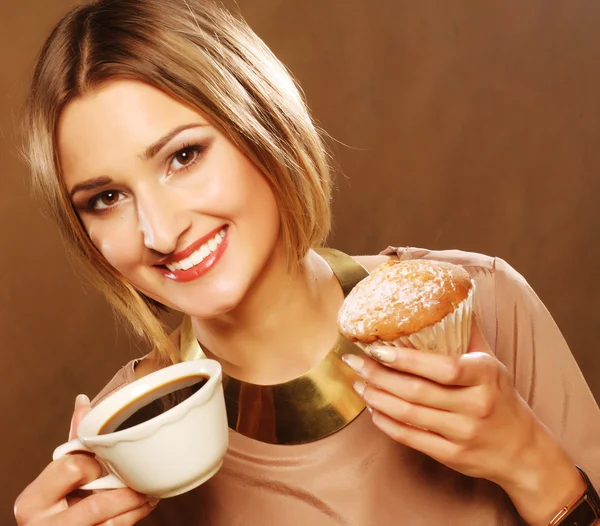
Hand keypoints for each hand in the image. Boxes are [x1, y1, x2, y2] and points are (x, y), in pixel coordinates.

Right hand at [14, 394, 158, 525]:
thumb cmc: (57, 503)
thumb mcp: (58, 474)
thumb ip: (74, 442)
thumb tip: (84, 401)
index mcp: (33, 499)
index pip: (72, 468)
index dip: (94, 463)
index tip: (105, 461)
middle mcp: (42, 525)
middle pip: (95, 503)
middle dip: (123, 490)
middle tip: (139, 477)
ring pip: (110, 522)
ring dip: (136, 505)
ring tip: (150, 491)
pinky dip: (135, 517)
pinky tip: (145, 504)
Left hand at [343, 320, 584, 524]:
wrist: (524, 450)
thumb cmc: (501, 397)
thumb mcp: (492, 363)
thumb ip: (468, 332)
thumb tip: (448, 296)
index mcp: (485, 375)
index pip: (441, 366)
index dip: (404, 359)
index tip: (376, 349)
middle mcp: (475, 405)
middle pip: (416, 390)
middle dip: (377, 375)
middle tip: (353, 362)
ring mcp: (463, 433)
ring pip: (409, 414)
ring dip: (376, 398)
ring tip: (358, 384)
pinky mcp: (453, 456)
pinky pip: (411, 438)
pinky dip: (386, 423)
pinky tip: (373, 409)